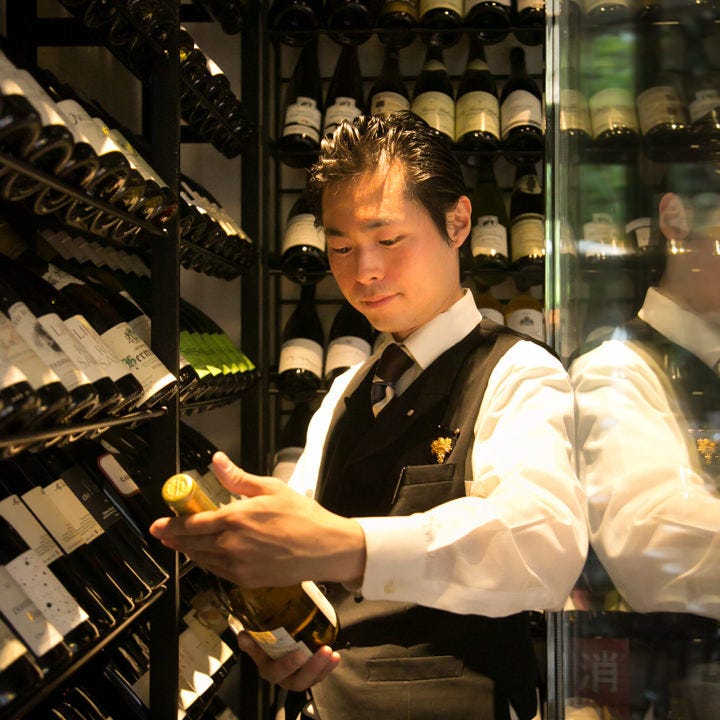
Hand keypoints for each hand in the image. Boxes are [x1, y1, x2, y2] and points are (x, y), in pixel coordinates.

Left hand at [149, 452, 365, 587]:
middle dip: (174, 539)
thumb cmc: (302, 516)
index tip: (157, 524)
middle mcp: (231, 544)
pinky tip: (206, 556)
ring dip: (188, 551)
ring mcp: (237, 565)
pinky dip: (207, 563)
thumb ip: (238, 478)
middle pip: (191, 544)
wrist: (324, 548)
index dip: (171, 525)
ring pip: (202, 559)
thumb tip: (217, 461)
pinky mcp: (246, 580)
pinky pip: (217, 571)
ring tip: (180, 545)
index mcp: (235, 518)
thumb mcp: (271, 488)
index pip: (192, 523)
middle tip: (163, 534)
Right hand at [236, 631, 340, 690]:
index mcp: (269, 670)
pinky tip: (335, 657)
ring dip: (323, 667)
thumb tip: (243, 635)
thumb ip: (250, 641)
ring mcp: (298, 677)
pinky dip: (328, 666)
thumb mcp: (255, 643)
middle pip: (298, 680)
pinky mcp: (310, 674)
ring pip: (311, 679)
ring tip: (332, 653)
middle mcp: (284, 678)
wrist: (276, 646)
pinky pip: (320, 675)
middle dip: (312, 667)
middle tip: (323, 651)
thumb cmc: (265, 645)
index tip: (300, 653)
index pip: (276, 672)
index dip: (288, 664)